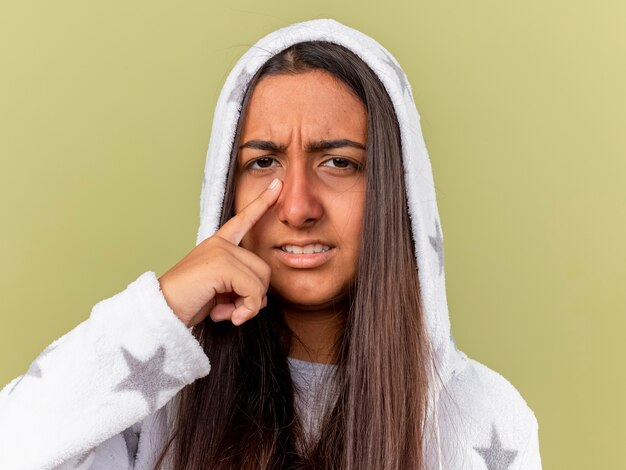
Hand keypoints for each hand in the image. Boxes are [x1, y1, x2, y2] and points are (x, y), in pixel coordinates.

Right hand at [158, 178, 281, 327]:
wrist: (161, 311)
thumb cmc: (189, 302)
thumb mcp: (219, 289)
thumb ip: (240, 282)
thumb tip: (261, 296)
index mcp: (219, 244)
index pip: (244, 220)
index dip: (262, 203)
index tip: (277, 184)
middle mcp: (221, 244)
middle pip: (264, 269)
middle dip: (253, 297)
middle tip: (230, 309)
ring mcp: (221, 251)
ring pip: (261, 281)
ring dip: (248, 306)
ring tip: (225, 312)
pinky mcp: (222, 265)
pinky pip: (253, 291)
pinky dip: (245, 310)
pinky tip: (224, 315)